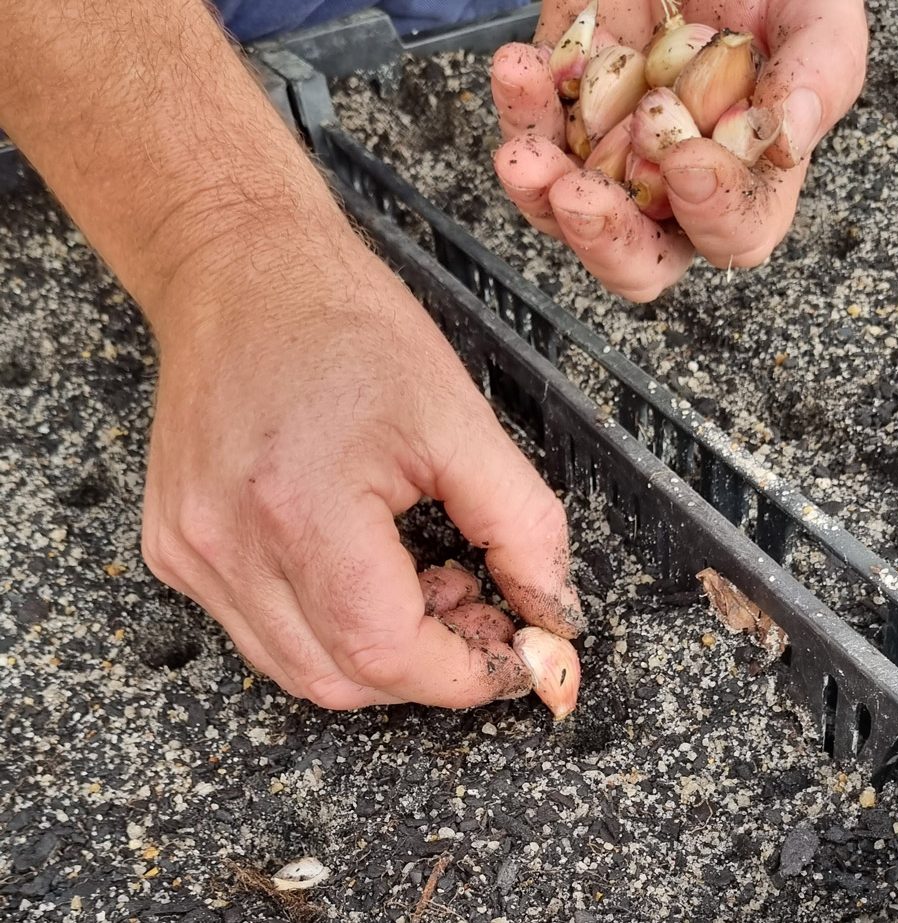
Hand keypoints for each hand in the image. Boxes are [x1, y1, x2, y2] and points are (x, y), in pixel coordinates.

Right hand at [141, 225, 582, 709]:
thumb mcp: (459, 419)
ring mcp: (191, 550)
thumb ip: (522, 528)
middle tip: (479, 610)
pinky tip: (362, 570)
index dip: (466, 675)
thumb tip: (551, 615)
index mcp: (301, 506)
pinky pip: (258, 628)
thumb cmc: (345, 326)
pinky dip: (325, 626)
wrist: (241, 274)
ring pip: (296, 667)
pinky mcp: (175, 547)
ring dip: (377, 652)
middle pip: (339, 678)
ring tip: (423, 581)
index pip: (385, 652)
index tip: (515, 657)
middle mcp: (227, 543)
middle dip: (429, 668)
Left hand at [491, 0, 868, 300]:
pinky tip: (518, 69)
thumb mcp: (812, 14)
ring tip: (524, 154)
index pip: (733, 235)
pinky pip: (529, 141)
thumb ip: (819, 71)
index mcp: (743, 181)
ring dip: (539, 191)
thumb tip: (788, 137)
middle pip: (636, 263)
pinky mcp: (557, 128)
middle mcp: (669, 193)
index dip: (712, 214)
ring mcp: (607, 166)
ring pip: (562, 218)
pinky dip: (520, 112)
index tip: (687, 161)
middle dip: (604, 240)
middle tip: (580, 198)